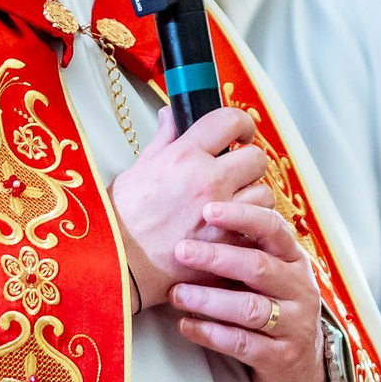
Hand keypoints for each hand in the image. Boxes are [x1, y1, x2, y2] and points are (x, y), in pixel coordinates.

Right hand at [110, 108, 267, 313]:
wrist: (117, 264)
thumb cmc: (121, 220)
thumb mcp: (138, 169)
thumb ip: (164, 140)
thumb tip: (171, 116)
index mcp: (184, 156)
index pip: (229, 120)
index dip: (242, 124)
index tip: (241, 133)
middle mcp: (207, 180)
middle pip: (256, 157)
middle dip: (249, 162)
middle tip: (237, 172)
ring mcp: (221, 214)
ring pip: (263, 194)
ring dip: (253, 197)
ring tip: (234, 205)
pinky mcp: (228, 245)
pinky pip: (256, 229)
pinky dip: (248, 228)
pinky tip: (232, 229)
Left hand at [167, 200, 327, 381]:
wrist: (300, 365)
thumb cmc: (273, 307)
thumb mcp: (270, 275)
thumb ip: (244, 251)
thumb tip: (196, 219)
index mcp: (294, 260)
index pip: (273, 229)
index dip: (242, 217)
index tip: (208, 210)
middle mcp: (299, 289)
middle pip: (258, 267)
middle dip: (216, 257)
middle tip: (181, 250)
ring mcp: (294, 324)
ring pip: (248, 308)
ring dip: (208, 299)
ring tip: (176, 293)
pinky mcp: (280, 357)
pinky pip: (241, 343)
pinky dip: (210, 333)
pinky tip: (185, 325)